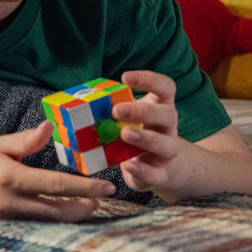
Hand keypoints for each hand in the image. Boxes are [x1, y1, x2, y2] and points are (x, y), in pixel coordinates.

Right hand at [0, 121, 115, 221]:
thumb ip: (25, 140)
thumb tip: (50, 127)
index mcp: (7, 175)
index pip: (55, 185)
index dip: (85, 187)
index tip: (107, 186)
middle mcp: (6, 201)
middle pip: (57, 211)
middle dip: (84, 207)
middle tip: (100, 199)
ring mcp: (2, 220)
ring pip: (48, 224)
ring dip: (71, 216)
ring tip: (86, 207)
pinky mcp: (0, 231)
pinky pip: (33, 229)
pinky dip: (51, 224)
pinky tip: (62, 216)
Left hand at [114, 70, 182, 192]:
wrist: (154, 166)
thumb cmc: (134, 132)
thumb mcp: (126, 118)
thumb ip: (112, 108)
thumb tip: (83, 100)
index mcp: (160, 107)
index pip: (165, 87)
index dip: (149, 79)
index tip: (125, 77)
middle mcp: (168, 127)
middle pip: (167, 114)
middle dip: (143, 111)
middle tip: (117, 110)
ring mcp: (167, 151)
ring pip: (168, 145)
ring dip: (146, 139)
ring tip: (124, 134)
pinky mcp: (161, 174)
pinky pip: (157, 174)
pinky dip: (143, 170)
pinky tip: (128, 165)